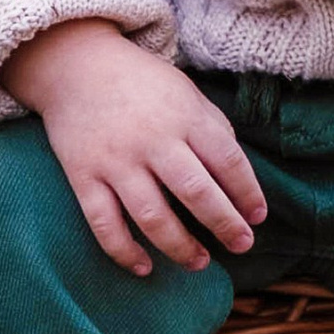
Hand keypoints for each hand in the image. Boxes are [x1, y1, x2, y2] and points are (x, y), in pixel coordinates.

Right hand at [2, 19, 267, 278]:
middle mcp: (152, 140)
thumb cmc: (141, 84)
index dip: (247, 193)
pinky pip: (104, 223)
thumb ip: (213, 129)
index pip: (227, 160)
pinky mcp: (84, 176)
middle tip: (242, 245)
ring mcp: (116, 161)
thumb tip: (238, 178)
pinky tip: (144, 267)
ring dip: (180, 246)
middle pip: (195, 192)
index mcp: (184, 117)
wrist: (75, 66)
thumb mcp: (186, 93)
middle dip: (224, 224)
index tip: (257, 217)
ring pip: (152, 216)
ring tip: (200, 263)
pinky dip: (124, 250)